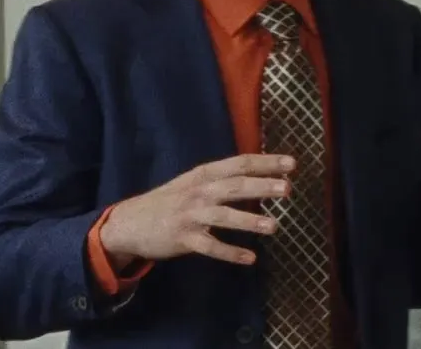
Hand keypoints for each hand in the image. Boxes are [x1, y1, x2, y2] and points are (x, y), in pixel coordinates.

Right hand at [98, 154, 294, 266]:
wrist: (129, 223)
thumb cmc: (167, 202)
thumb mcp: (191, 183)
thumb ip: (219, 180)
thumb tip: (256, 176)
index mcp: (202, 174)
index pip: (238, 163)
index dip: (265, 162)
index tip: (290, 163)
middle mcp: (197, 192)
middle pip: (234, 186)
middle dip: (262, 186)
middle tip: (288, 188)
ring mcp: (190, 216)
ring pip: (223, 216)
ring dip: (249, 220)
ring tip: (274, 226)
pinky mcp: (182, 239)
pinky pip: (210, 247)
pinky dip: (230, 253)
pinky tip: (250, 258)